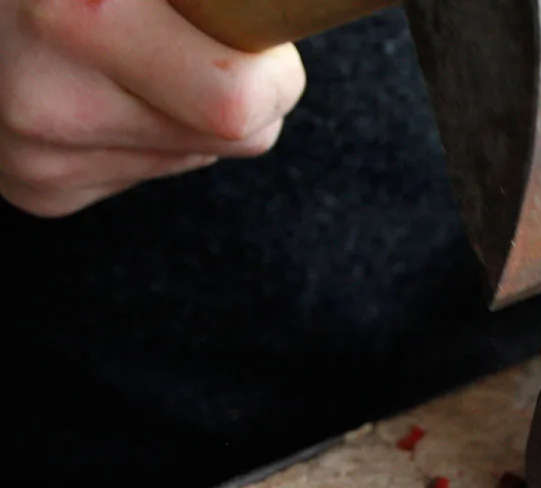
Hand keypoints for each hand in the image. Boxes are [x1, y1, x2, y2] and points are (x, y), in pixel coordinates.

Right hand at [0, 0, 304, 215]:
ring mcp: (37, 156)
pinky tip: (101, 81)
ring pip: (200, 153)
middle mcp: (47, 98)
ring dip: (192, 104)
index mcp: (73, 14)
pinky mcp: (41, 189)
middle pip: (240, 137)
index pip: (242, 103)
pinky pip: (151, 169)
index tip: (256, 30)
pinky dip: (150, 128)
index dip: (271, 66)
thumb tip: (275, 10)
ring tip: (132, 47)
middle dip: (248, 88)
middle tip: (205, 35)